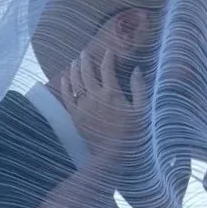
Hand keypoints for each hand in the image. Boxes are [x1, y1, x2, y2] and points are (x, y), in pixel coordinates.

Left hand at [60, 40, 148, 158]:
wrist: (114, 155)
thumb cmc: (133, 134)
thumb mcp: (142, 110)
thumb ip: (139, 88)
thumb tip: (136, 70)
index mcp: (112, 93)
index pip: (107, 69)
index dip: (107, 58)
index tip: (108, 52)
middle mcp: (95, 96)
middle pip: (87, 72)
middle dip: (86, 60)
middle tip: (85, 52)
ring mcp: (83, 106)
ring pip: (75, 82)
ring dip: (74, 69)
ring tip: (75, 61)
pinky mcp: (76, 116)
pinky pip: (67, 97)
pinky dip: (65, 86)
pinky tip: (64, 78)